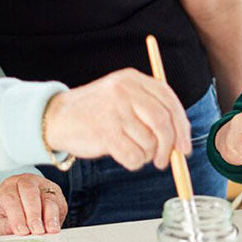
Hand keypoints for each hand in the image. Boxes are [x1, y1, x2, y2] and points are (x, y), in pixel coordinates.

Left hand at [0, 174, 67, 235]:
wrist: (20, 203)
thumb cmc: (7, 213)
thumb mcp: (0, 220)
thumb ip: (6, 227)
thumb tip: (18, 235)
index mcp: (9, 187)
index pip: (11, 199)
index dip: (17, 216)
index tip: (21, 231)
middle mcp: (27, 182)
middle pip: (30, 193)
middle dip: (34, 214)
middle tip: (37, 231)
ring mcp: (44, 186)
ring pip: (48, 197)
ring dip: (50, 216)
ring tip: (50, 230)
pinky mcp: (57, 194)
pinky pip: (59, 204)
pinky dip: (57, 217)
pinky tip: (55, 228)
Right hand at [43, 68, 191, 171]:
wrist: (57, 117)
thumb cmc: (97, 112)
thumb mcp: (123, 97)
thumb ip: (150, 111)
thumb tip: (181, 140)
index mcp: (133, 79)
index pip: (169, 100)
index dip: (182, 126)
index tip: (184, 147)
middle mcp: (125, 91)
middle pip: (163, 122)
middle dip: (169, 146)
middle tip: (165, 161)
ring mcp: (115, 110)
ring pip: (149, 143)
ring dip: (146, 155)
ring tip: (132, 150)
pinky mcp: (105, 132)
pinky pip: (134, 156)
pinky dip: (133, 162)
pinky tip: (123, 156)